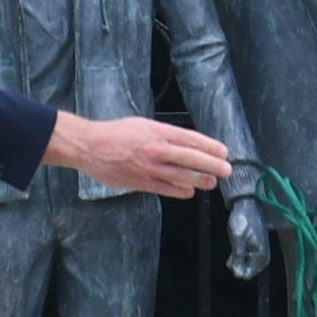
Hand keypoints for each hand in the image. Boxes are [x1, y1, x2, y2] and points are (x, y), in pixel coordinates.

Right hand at [43, 111, 232, 198]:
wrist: (89, 146)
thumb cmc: (115, 134)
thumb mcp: (142, 125)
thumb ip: (163, 134)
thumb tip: (184, 143)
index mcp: (157, 131)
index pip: (190, 139)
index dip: (209, 146)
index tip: (223, 151)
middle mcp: (156, 149)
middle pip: (191, 157)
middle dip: (212, 164)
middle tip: (226, 169)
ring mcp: (149, 167)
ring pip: (181, 176)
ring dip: (200, 180)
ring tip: (212, 182)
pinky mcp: (140, 182)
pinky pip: (165, 188)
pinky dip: (180, 191)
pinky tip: (190, 192)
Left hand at [225, 194, 269, 280]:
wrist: (248, 206)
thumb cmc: (243, 220)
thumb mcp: (237, 238)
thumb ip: (238, 256)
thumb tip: (238, 274)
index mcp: (260, 255)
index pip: (247, 274)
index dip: (236, 268)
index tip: (232, 257)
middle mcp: (263, 257)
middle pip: (246, 271)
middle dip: (237, 264)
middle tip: (233, 250)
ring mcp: (260, 254)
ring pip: (245, 266)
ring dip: (237, 260)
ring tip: (235, 246)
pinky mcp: (256, 250)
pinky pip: (246, 260)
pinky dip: (239, 256)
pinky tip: (236, 248)